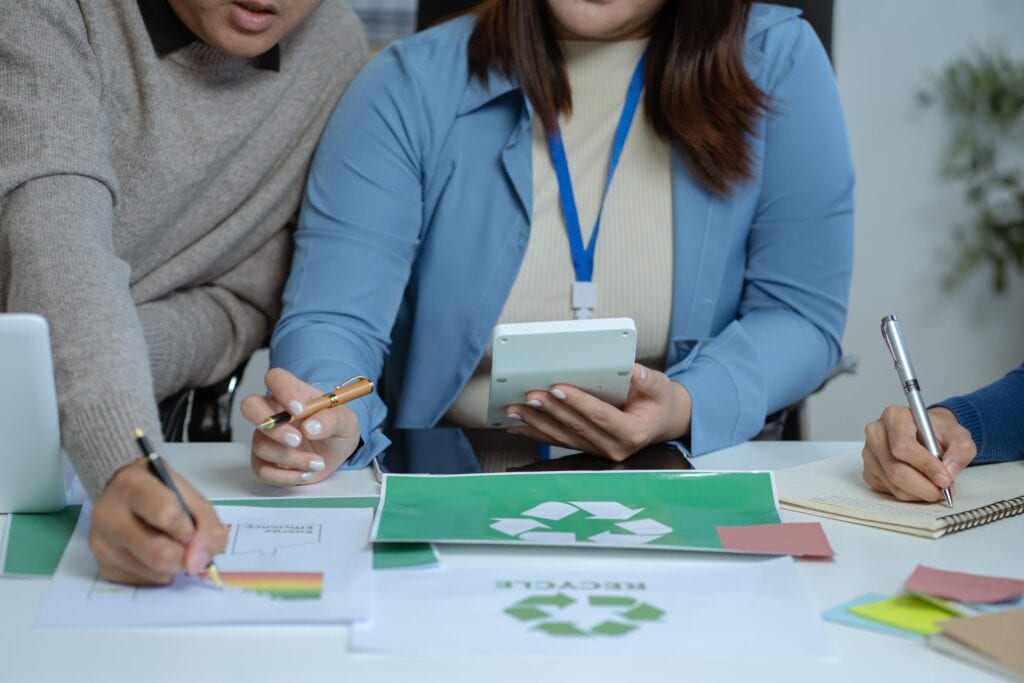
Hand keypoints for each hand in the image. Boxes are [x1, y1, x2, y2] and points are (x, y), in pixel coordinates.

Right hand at [89, 459, 226, 584]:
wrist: (125, 493)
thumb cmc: (162, 493)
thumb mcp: (192, 497)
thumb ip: (207, 527)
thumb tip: (197, 564)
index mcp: (132, 486)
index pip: (167, 515)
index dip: (187, 529)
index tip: (189, 528)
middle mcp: (109, 514)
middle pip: (160, 553)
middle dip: (184, 554)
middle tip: (184, 542)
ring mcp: (100, 543)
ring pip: (154, 572)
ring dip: (172, 565)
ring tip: (165, 543)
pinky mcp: (102, 566)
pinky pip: (143, 581)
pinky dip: (156, 573)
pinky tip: (150, 554)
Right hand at [241, 368, 361, 485]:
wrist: (336, 453)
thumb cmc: (337, 428)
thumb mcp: (346, 421)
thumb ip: (332, 420)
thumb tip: (311, 427)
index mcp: (294, 393)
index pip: (276, 378)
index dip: (282, 391)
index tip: (299, 410)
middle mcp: (274, 411)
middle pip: (250, 407)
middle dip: (272, 427)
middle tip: (297, 440)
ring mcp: (265, 436)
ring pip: (261, 445)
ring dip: (291, 458)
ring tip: (317, 462)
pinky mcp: (264, 460)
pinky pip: (262, 470)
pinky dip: (286, 476)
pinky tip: (305, 473)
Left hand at [505, 364, 691, 461]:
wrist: (661, 421)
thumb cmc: (659, 401)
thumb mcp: (660, 387)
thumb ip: (648, 380)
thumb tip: (633, 371)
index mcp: (632, 433)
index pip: (600, 416)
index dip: (578, 402)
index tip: (558, 387)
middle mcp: (613, 448)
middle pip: (576, 426)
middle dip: (551, 409)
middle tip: (530, 394)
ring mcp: (598, 452)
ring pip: (562, 436)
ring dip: (536, 422)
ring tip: (516, 408)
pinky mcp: (587, 449)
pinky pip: (558, 441)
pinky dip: (536, 432)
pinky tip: (517, 426)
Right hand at [862, 405, 976, 501]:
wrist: (927, 434)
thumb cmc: (938, 432)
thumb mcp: (959, 435)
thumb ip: (960, 451)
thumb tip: (948, 472)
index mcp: (894, 417)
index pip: (903, 446)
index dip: (924, 465)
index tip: (945, 480)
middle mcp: (876, 433)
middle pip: (895, 469)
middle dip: (923, 486)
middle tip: (943, 491)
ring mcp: (869, 453)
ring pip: (893, 483)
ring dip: (918, 492)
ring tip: (935, 486)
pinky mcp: (868, 470)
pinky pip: (889, 490)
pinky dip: (909, 494)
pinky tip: (920, 484)